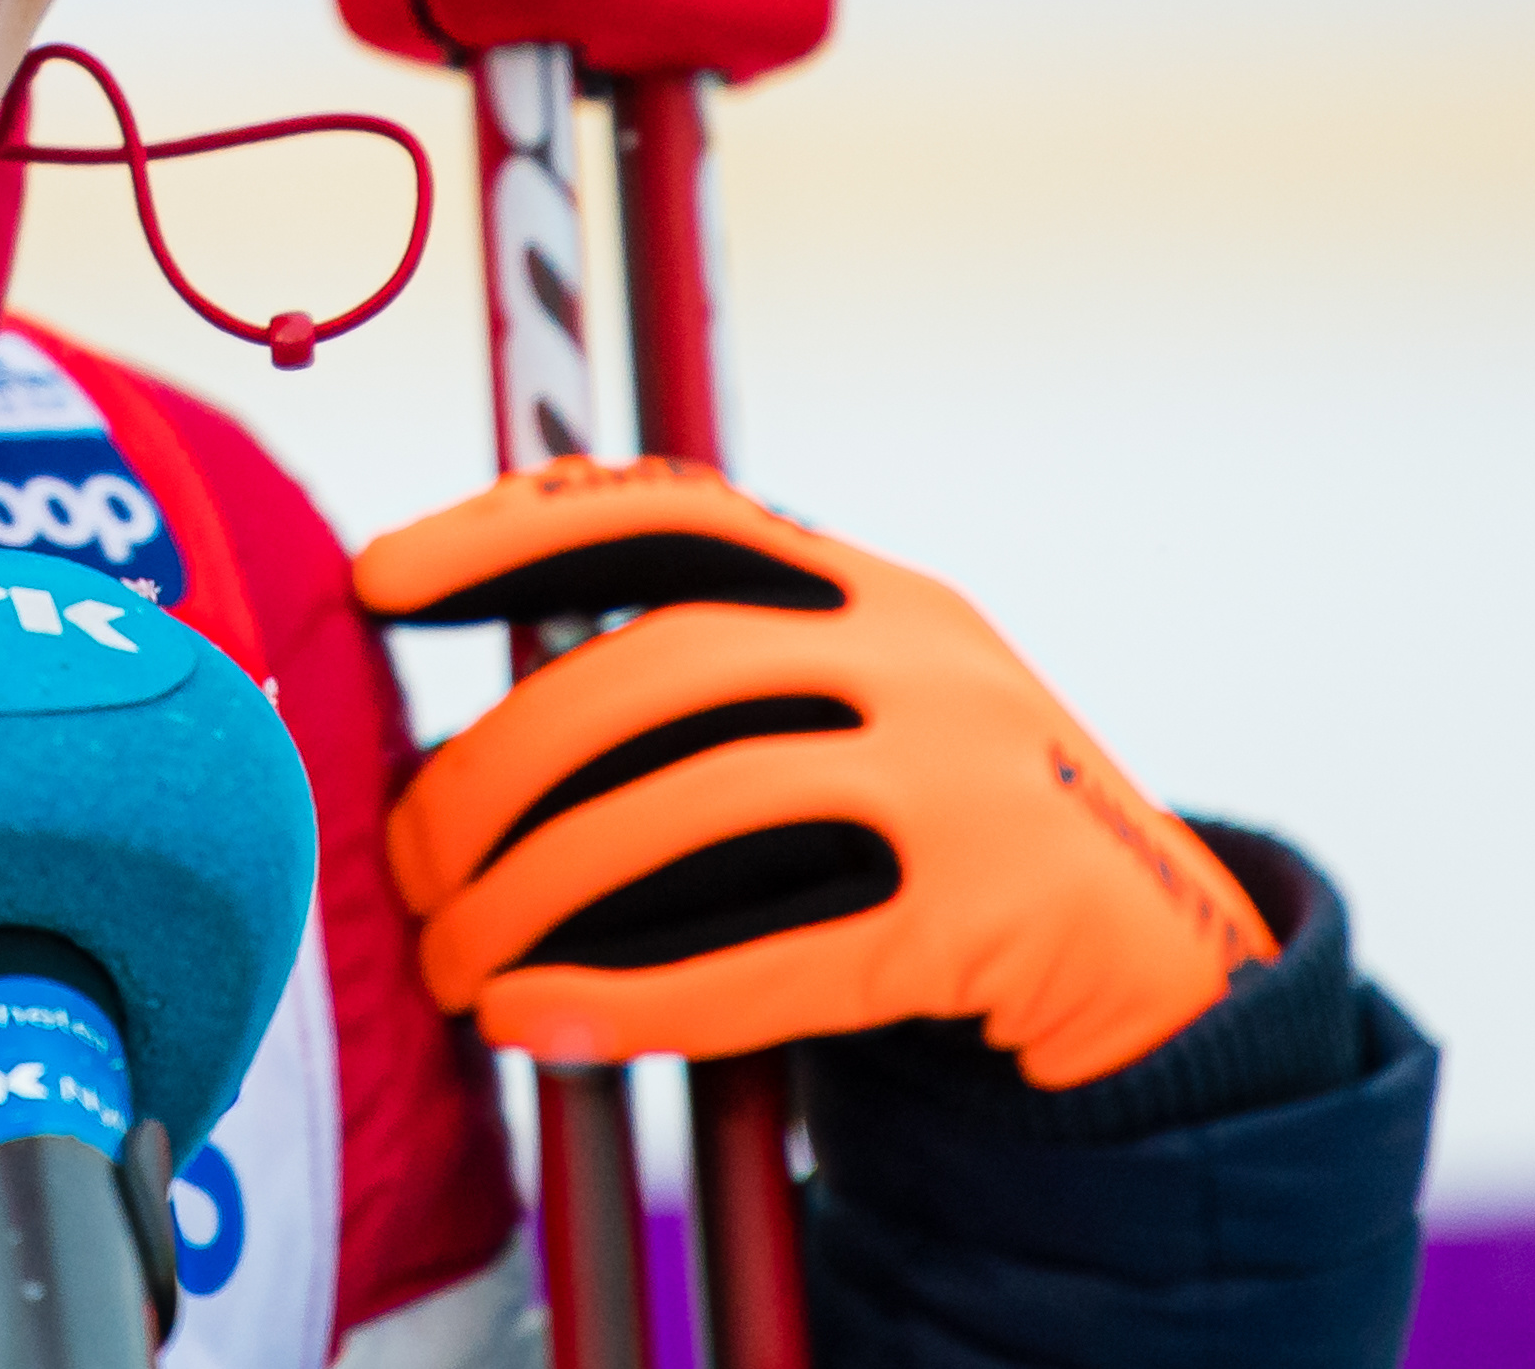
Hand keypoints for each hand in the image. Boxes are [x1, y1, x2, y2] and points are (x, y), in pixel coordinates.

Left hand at [354, 460, 1270, 1086]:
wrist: (1156, 960)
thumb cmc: (933, 841)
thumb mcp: (850, 717)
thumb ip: (708, 694)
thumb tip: (468, 743)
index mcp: (866, 589)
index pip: (666, 514)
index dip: (509, 535)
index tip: (377, 580)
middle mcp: (917, 653)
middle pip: (654, 672)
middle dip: (497, 766)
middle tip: (407, 861)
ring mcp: (963, 776)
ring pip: (700, 808)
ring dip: (541, 892)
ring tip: (451, 962)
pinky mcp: (987, 916)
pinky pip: (778, 957)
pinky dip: (636, 993)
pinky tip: (534, 1020)